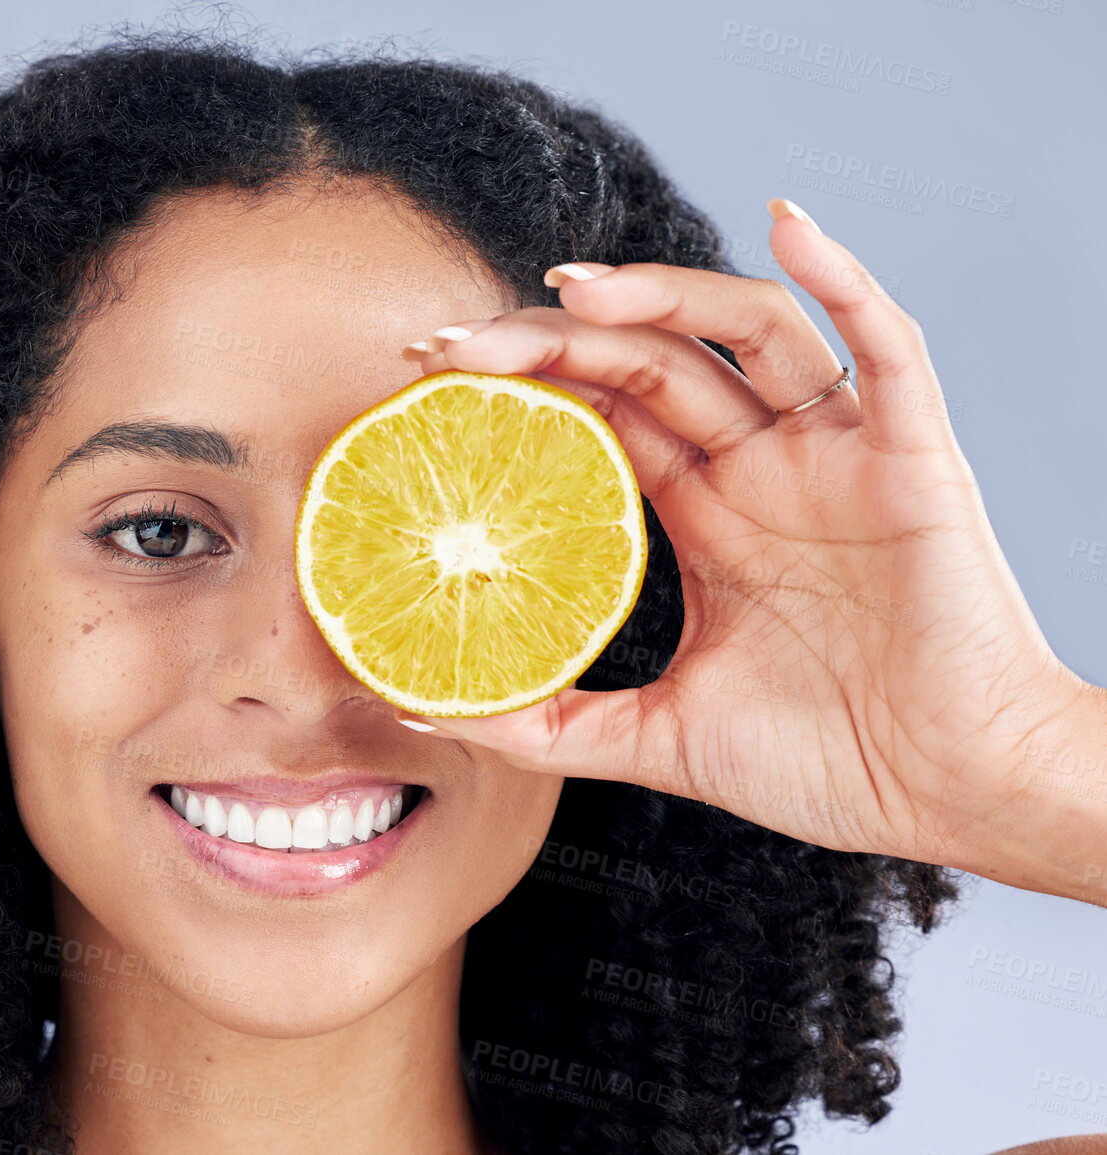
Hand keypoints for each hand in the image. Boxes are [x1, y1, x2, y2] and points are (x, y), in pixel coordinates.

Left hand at [396, 198, 1104, 892]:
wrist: (953, 797)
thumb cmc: (828, 764)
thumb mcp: (659, 739)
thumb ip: (550, 724)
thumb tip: (431, 711)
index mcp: (706, 513)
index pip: (600, 414)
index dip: (522, 383)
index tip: (431, 376)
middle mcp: (763, 468)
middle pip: (648, 362)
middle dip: (551, 339)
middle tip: (454, 342)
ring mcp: (835, 456)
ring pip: (747, 332)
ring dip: (663, 294)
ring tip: (570, 286)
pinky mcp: (912, 459)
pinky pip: (886, 347)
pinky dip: (843, 277)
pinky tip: (788, 225)